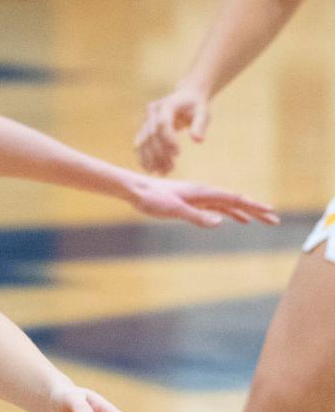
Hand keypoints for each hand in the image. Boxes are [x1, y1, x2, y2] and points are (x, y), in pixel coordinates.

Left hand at [126, 174, 277, 227]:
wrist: (136, 189)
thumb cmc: (152, 199)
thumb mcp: (174, 210)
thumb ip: (196, 217)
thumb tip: (220, 222)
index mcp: (203, 193)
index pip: (234, 200)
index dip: (253, 207)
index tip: (271, 212)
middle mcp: (205, 193)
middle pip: (236, 202)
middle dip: (256, 210)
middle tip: (275, 220)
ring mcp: (200, 197)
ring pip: (229, 205)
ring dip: (247, 212)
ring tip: (263, 220)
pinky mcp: (193, 202)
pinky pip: (218, 208)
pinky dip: (231, 213)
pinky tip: (237, 219)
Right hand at [134, 85, 211, 175]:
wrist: (185, 98)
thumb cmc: (196, 106)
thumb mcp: (203, 112)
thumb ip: (200, 125)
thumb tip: (198, 140)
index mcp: (167, 104)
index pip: (162, 123)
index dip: (168, 139)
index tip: (178, 154)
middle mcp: (152, 111)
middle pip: (151, 134)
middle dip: (160, 153)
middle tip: (171, 168)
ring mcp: (146, 120)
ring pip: (144, 141)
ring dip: (151, 159)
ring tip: (162, 172)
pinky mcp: (143, 129)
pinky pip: (141, 144)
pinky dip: (144, 158)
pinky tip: (150, 170)